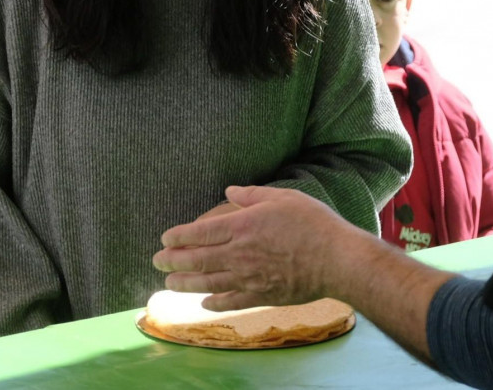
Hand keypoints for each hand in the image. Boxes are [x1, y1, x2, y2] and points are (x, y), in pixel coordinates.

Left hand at [153, 185, 359, 310]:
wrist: (336, 259)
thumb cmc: (312, 223)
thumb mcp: (282, 197)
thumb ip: (252, 194)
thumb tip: (229, 189)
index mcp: (243, 226)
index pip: (201, 233)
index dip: (179, 236)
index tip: (164, 237)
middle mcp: (240, 254)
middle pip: (198, 259)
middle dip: (173, 260)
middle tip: (156, 261)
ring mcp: (250, 278)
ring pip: (209, 282)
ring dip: (186, 283)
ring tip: (169, 283)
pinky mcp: (262, 295)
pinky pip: (232, 301)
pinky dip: (214, 302)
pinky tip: (203, 303)